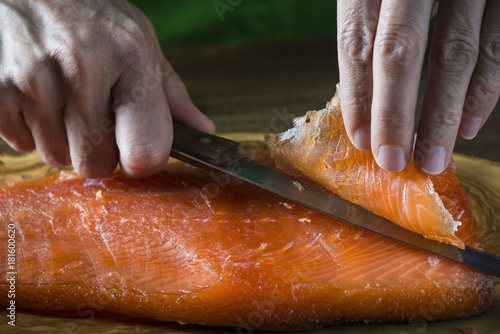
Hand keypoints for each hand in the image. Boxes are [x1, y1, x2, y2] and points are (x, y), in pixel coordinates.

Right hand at [0, 0, 214, 177]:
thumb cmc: (94, 18)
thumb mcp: (142, 43)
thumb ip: (172, 95)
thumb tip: (203, 133)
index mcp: (130, 58)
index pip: (144, 151)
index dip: (142, 161)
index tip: (137, 151)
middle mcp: (82, 71)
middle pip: (96, 164)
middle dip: (99, 149)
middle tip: (95, 115)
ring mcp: (33, 81)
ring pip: (57, 158)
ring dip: (64, 139)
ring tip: (64, 98)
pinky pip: (22, 146)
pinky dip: (32, 130)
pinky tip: (39, 96)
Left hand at [337, 0, 499, 173]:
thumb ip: (368, 25)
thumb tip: (363, 97)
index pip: (356, 41)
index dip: (357, 95)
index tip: (361, 140)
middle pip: (400, 52)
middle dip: (395, 114)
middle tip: (393, 163)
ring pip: (455, 55)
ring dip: (442, 115)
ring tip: (431, 158)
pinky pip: (497, 45)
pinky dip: (484, 91)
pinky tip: (469, 125)